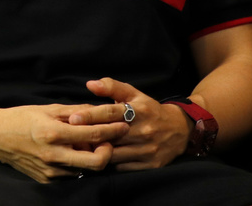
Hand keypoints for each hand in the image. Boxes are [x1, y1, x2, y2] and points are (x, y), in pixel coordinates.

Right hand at [0, 104, 129, 182]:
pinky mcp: (48, 179)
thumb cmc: (19, 118)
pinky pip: (71, 172)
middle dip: (109, 151)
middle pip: (97, 162)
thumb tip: (99, 111)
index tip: (123, 123)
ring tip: (86, 144)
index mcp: (52, 133)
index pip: (93, 135)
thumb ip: (75, 112)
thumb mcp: (47, 109)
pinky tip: (71, 151)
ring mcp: (51, 170)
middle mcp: (53, 155)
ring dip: (91, 156)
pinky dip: (76, 162)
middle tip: (109, 140)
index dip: (112, 129)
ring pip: (85, 169)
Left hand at [73, 78, 191, 170]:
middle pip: (110, 135)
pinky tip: (100, 157)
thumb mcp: (133, 94)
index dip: (90, 115)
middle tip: (71, 135)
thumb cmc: (149, 109)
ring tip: (82, 147)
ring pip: (115, 153)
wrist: (180, 129)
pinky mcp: (151, 164)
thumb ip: (112, 87)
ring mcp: (148, 149)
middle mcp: (144, 131)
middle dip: (90, 135)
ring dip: (98, 151)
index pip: (110, 112)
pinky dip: (110, 163)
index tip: (73, 118)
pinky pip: (123, 167)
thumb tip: (90, 84)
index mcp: (138, 111)